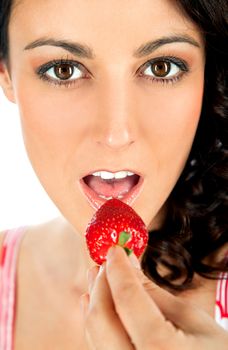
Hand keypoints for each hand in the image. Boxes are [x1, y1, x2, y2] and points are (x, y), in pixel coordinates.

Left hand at [81, 246, 227, 349]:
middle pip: (101, 318)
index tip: (114, 249)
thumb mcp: (192, 319)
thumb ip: (154, 294)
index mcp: (161, 348)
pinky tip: (96, 303)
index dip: (118, 268)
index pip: (127, 298)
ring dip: (95, 300)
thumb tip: (128, 266)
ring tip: (98, 276)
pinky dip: (96, 322)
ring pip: (94, 334)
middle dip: (101, 284)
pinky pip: (99, 346)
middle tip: (106, 262)